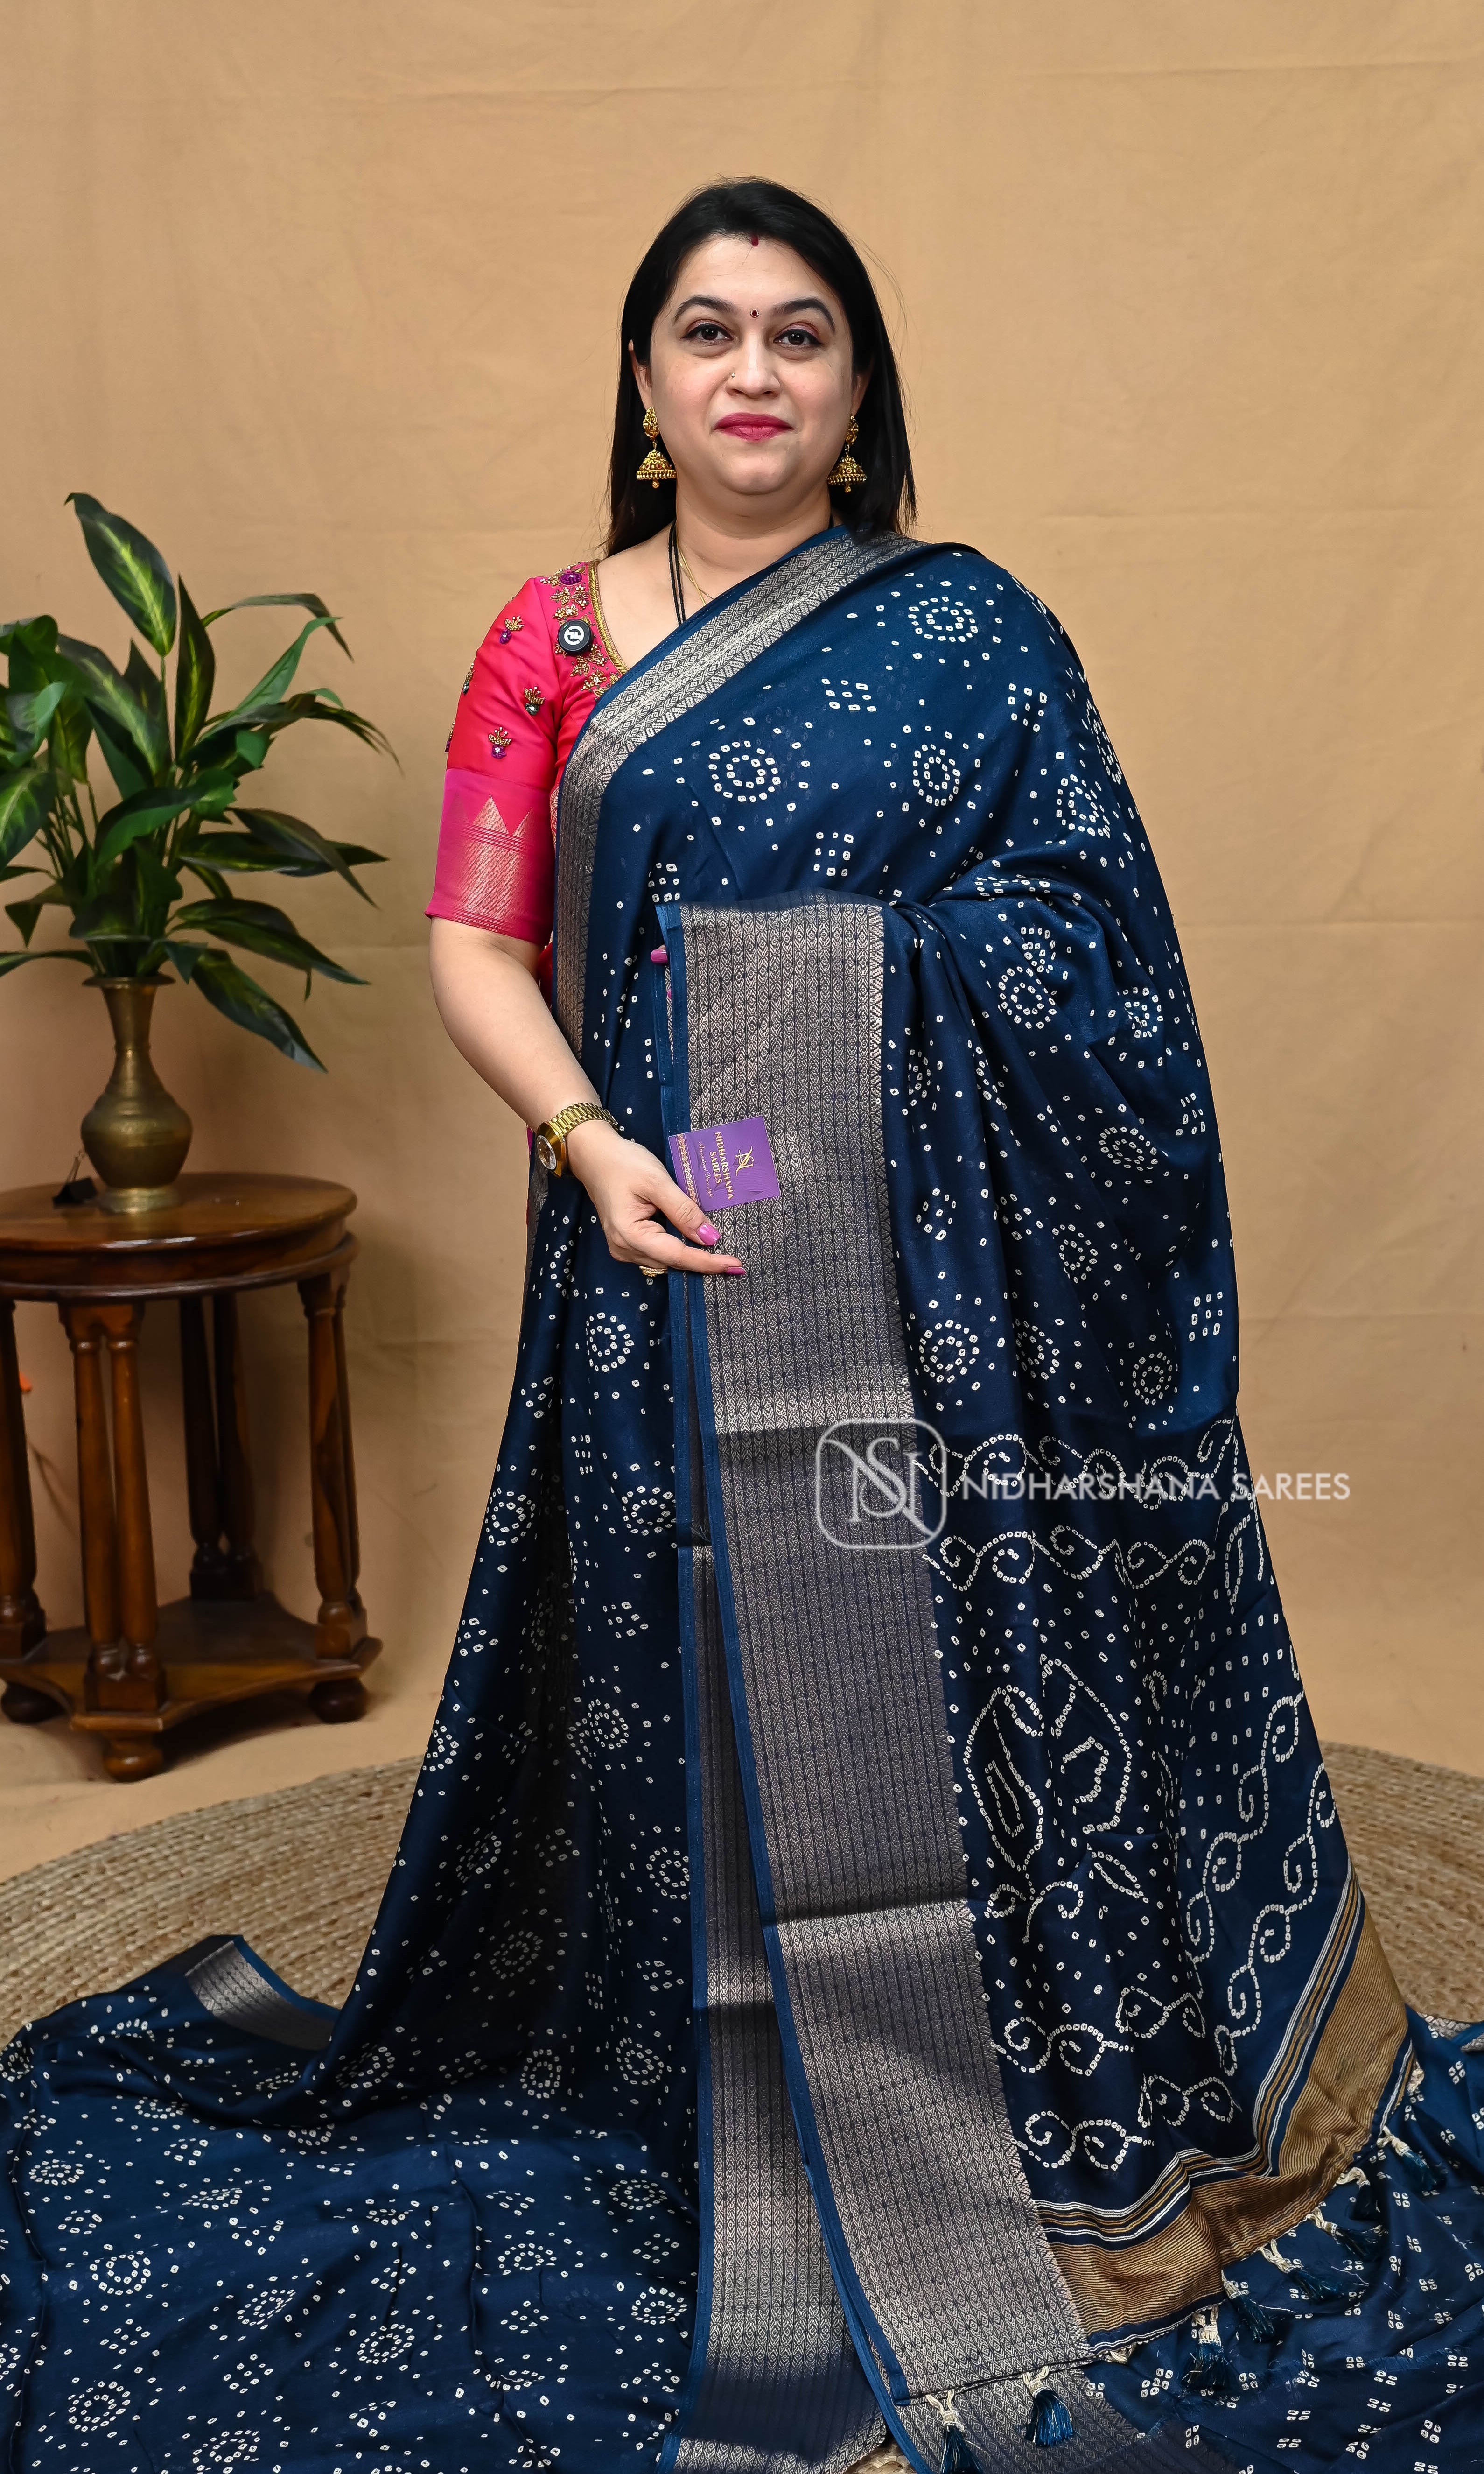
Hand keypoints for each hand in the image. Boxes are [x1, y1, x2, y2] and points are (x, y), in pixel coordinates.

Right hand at [564, 1120, 743, 1275]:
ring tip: (718, 1249)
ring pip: (666, 1259)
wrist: (594, 1155)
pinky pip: (658, 1251)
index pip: (677, 1256)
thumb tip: (710, 1238)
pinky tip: (693, 1239)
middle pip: (672, 1262)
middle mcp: (624, 1248)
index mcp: (630, 1235)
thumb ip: (683, 1210)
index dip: (708, 1262)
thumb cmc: (623, 1163)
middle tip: (734, 1259)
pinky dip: (677, 1247)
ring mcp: (624, 1247)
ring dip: (690, 1254)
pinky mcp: (627, 1241)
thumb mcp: (657, 1181)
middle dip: (702, 1261)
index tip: (735, 1265)